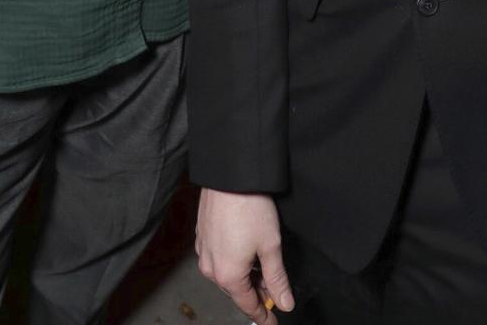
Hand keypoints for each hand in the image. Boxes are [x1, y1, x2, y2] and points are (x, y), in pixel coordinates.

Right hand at [196, 189, 294, 321]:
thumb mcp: (271, 246)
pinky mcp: (201, 235)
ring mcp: (203, 251)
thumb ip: (277, 279)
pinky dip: (233, 260)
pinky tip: (245, 250)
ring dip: (244, 275)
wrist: (229, 175)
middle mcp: (211, 268)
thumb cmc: (250, 208)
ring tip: (263, 266)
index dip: (263, 316)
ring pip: (226, 274)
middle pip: (236, 290)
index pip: (248, 305)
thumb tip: (285, 304)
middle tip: (275, 289)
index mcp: (228, 276)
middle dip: (256, 292)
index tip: (273, 322)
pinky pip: (217, 258)